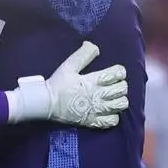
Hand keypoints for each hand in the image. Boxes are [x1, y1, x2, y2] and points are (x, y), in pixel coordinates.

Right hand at [6, 42, 128, 128]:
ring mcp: (97, 110)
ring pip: (121, 105)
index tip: (116, 72)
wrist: (46, 103)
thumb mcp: (68, 65)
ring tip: (113, 98)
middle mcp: (98, 95)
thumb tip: (94, 46)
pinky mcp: (93, 121)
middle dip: (121, 84)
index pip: (117, 73)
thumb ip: (83, 54)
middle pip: (122, 89)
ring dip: (120, 100)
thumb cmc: (58, 84)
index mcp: (93, 80)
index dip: (120, 71)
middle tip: (114, 84)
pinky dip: (114, 116)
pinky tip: (109, 111)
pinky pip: (112, 121)